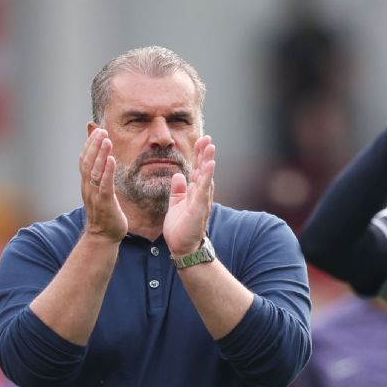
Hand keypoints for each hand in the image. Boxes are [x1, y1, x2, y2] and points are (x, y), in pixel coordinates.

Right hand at [81, 128, 127, 239]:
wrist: (103, 236)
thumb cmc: (105, 214)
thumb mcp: (101, 191)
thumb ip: (101, 176)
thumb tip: (104, 161)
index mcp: (86, 184)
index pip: (84, 159)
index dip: (89, 144)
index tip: (97, 130)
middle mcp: (87, 187)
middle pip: (87, 161)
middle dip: (94, 144)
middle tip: (102, 130)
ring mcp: (95, 195)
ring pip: (94, 171)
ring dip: (101, 154)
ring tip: (107, 140)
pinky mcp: (105, 203)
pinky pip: (105, 185)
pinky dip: (107, 172)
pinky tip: (112, 160)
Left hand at [164, 135, 215, 257]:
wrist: (182, 248)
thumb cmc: (180, 229)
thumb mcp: (176, 204)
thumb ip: (178, 190)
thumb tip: (178, 175)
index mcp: (194, 193)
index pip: (198, 170)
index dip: (199, 156)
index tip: (199, 141)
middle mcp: (200, 195)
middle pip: (204, 170)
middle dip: (205, 154)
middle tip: (207, 138)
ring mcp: (201, 201)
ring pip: (206, 177)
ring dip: (208, 161)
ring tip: (210, 146)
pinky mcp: (199, 208)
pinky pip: (204, 189)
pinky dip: (207, 176)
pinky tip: (209, 164)